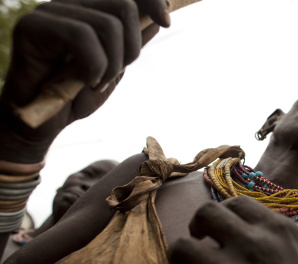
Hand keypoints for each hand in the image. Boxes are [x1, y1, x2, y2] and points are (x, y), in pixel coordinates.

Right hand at [0, 0, 164, 162]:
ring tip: (95, 82)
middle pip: (124, 6)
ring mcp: (50, 11)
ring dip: (111, 65)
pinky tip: (83, 81)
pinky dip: (93, 66)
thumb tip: (159, 18)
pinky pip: (82, 36)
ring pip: (108, 25)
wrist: (44, 121)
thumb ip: (131, 42)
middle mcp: (69, 3)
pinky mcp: (33, 25)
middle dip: (131, 49)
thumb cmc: (76, 94)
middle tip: (114, 75)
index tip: (166, 22)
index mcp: (88, 9)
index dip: (152, 1)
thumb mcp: (114, 67)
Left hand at [161, 197, 297, 263]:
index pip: (237, 203)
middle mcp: (254, 246)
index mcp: (281, 232)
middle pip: (205, 214)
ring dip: (181, 255)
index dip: (224, 214)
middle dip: (198, 226)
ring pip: (182, 247)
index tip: (221, 228)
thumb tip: (275, 242)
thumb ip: (292, 246)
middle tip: (200, 241)